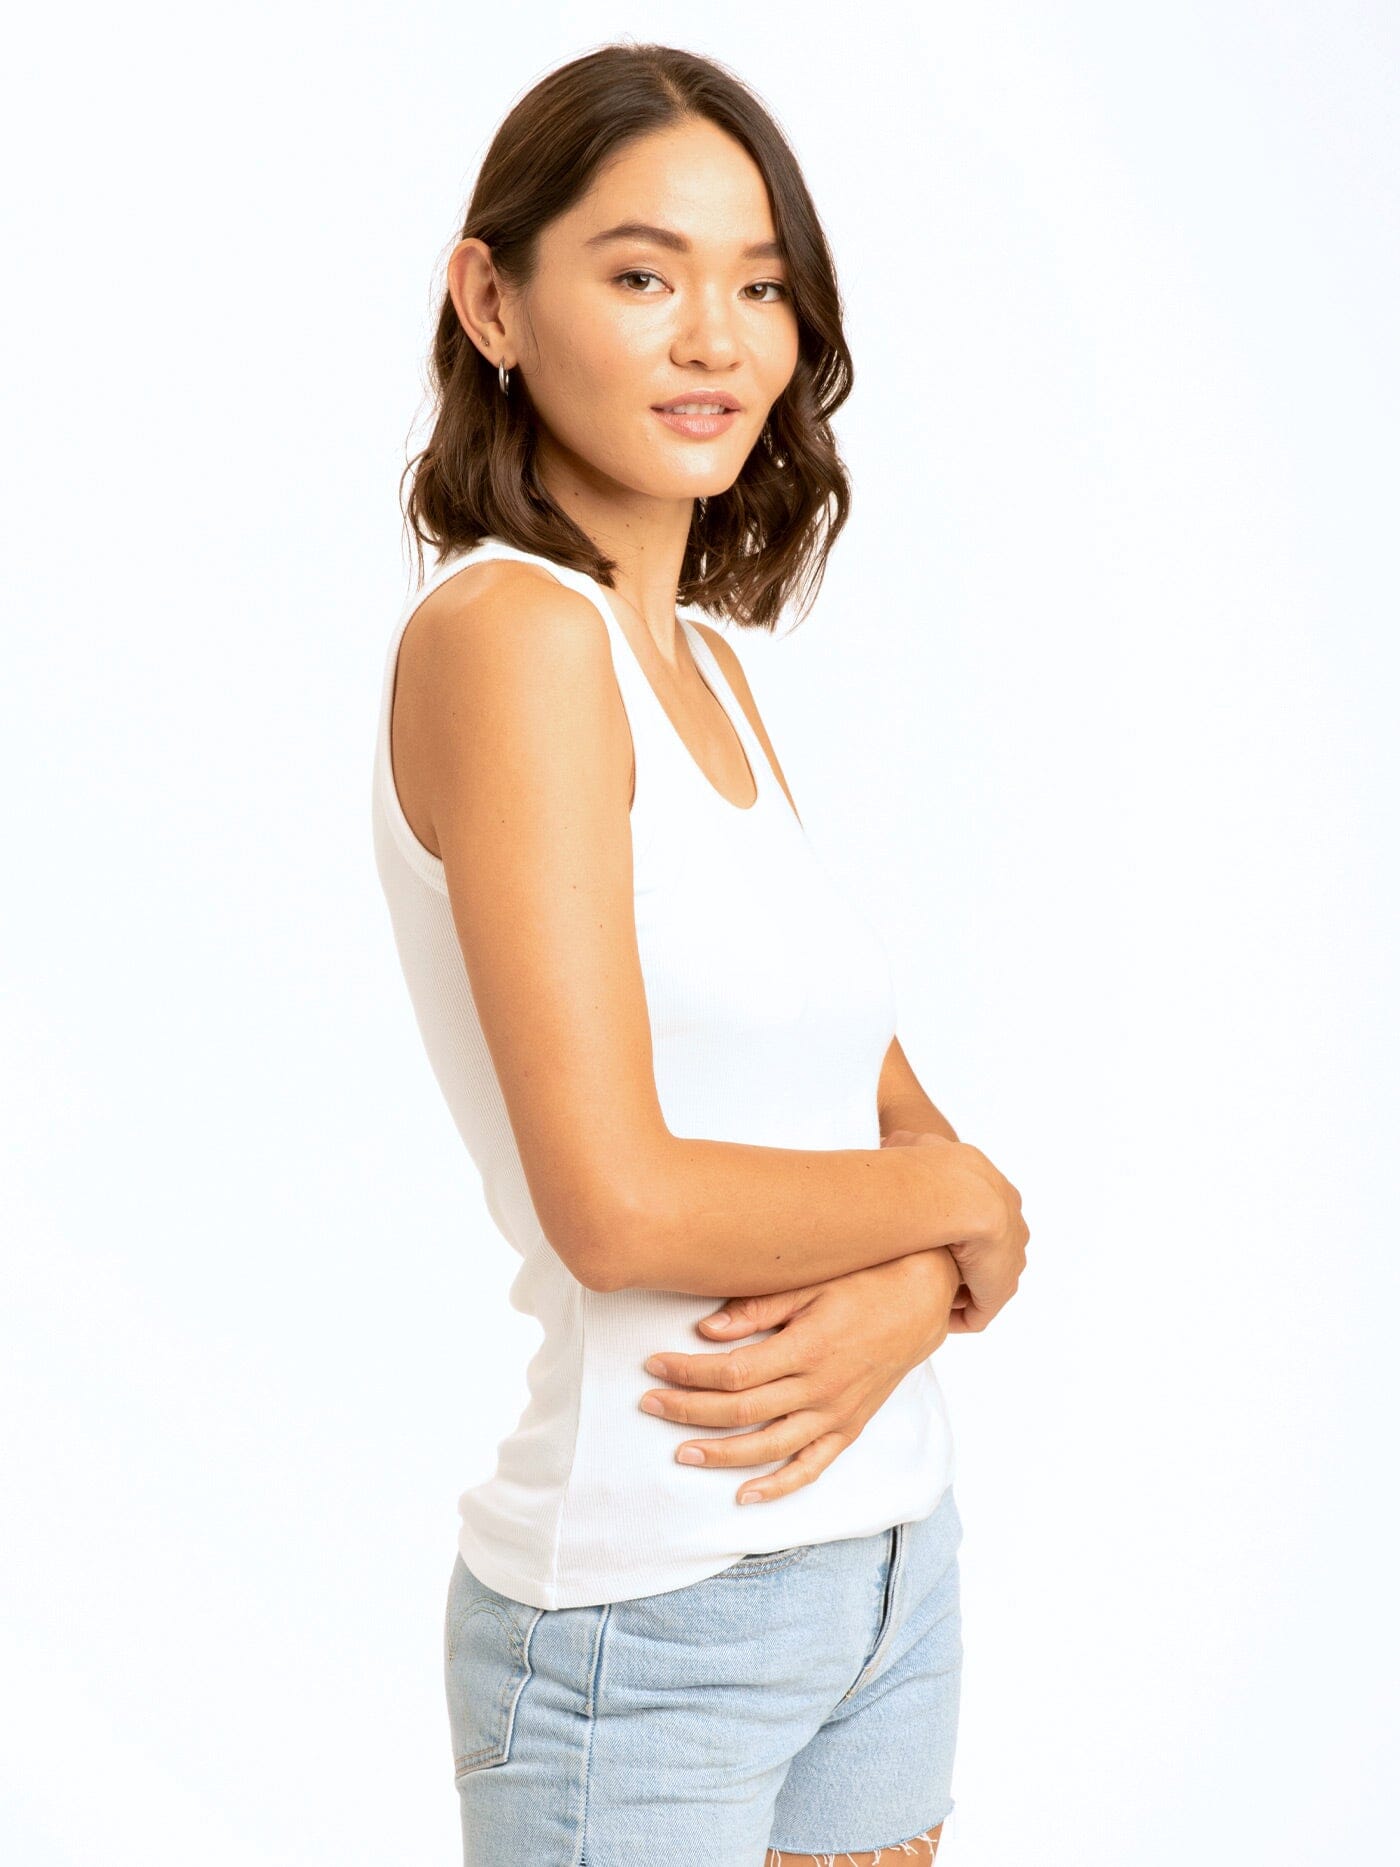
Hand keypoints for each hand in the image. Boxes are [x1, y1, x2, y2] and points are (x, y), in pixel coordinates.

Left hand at [637, 1247, 961, 1507]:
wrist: (924, 1297)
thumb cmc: (864, 1279)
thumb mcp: (812, 1281)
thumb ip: (758, 1307)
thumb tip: (706, 1330)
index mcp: (808, 1347)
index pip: (733, 1372)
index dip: (688, 1373)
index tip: (654, 1366)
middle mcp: (821, 1387)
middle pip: (742, 1412)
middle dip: (689, 1411)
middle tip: (649, 1405)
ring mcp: (837, 1413)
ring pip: (770, 1447)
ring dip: (721, 1455)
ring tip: (681, 1454)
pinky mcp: (850, 1427)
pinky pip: (812, 1467)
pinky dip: (779, 1486)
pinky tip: (745, 1496)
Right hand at [882, 1127, 1027, 1331]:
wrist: (959, 1195)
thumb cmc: (931, 1167)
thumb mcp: (916, 1143)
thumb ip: (907, 1143)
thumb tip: (889, 1143)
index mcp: (998, 1192)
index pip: (980, 1218)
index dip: (952, 1231)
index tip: (927, 1237)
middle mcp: (1012, 1225)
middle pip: (987, 1252)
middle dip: (960, 1263)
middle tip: (926, 1268)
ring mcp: (1010, 1259)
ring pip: (984, 1282)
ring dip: (959, 1290)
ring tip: (927, 1296)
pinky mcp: (999, 1289)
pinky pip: (980, 1311)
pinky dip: (960, 1317)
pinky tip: (935, 1318)